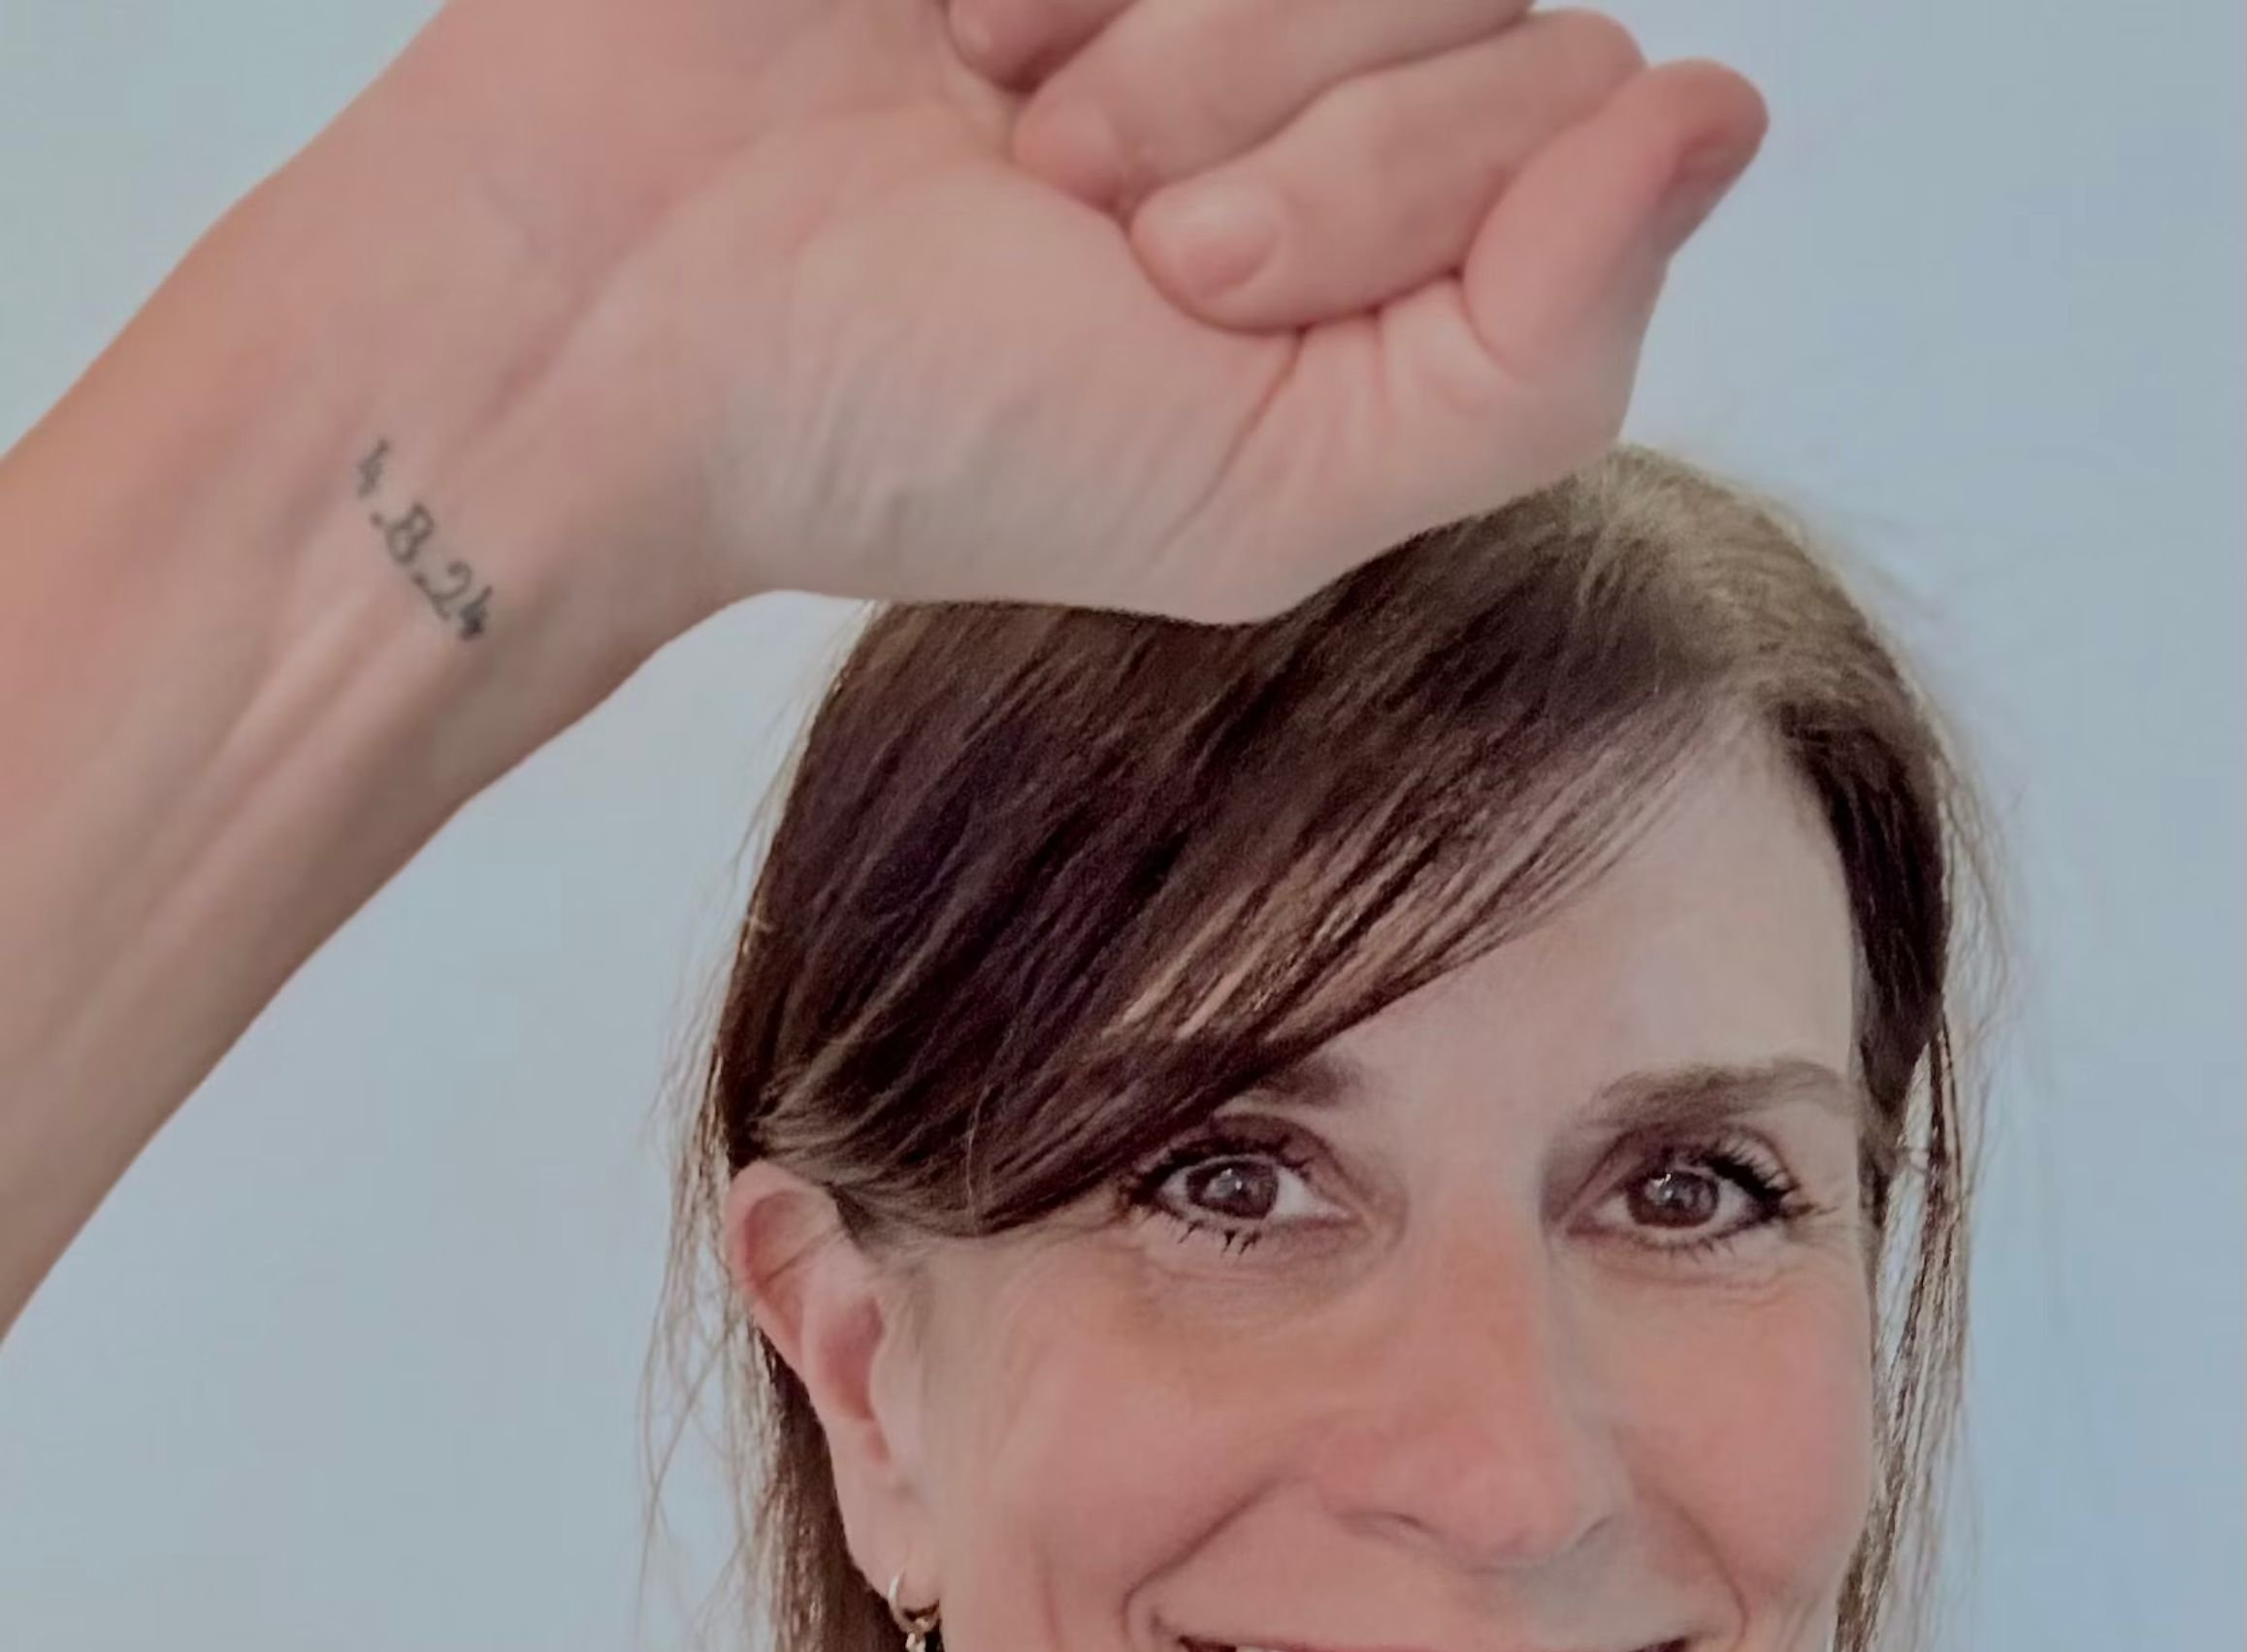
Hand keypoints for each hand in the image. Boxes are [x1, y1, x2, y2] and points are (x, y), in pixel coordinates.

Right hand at [344, 0, 1763, 628]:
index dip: (1394, 180)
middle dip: (1273, 114)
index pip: (1579, 88)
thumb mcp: (1267, 492)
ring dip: (1164, 21)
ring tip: (1006, 115)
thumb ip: (1531, 358)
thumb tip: (1725, 112)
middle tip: (1075, 207)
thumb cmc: (920, 436)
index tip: (1183, 280)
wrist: (621, 315)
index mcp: (1399, 231)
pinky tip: (965, 14)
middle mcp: (1329, 59)